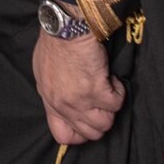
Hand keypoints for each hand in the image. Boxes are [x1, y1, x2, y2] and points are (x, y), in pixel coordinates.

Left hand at [32, 26, 124, 145]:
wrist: (65, 28)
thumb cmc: (55, 44)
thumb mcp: (45, 73)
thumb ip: (55, 92)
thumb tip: (68, 101)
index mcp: (50, 100)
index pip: (62, 135)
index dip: (80, 133)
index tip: (88, 118)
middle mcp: (64, 105)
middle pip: (91, 133)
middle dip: (100, 118)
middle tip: (101, 100)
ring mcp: (80, 100)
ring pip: (106, 123)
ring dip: (110, 107)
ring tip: (106, 88)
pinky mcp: (97, 90)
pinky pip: (117, 103)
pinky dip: (119, 91)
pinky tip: (111, 78)